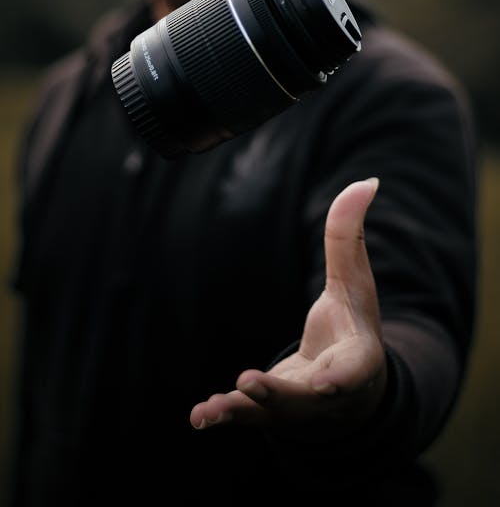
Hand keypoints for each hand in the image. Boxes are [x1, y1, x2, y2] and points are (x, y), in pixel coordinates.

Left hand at [190, 178, 386, 437]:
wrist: (348, 382)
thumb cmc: (353, 325)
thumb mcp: (354, 281)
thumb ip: (350, 236)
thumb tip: (368, 180)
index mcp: (357, 361)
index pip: (353, 372)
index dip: (340, 379)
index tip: (324, 384)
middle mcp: (329, 396)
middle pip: (304, 401)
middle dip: (277, 395)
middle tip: (249, 383)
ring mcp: (300, 411)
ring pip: (270, 416)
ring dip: (243, 411)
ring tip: (211, 410)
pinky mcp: (273, 415)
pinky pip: (248, 419)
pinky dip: (223, 417)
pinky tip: (199, 416)